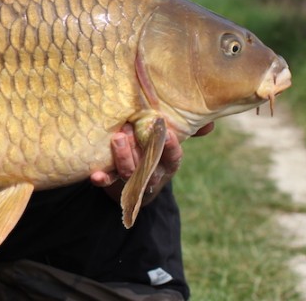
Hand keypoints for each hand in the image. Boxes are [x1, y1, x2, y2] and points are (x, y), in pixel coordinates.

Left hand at [89, 121, 214, 199]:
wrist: (136, 178)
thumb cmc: (155, 148)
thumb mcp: (170, 138)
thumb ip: (188, 129)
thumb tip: (210, 123)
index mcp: (168, 160)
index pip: (173, 155)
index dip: (170, 146)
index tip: (166, 131)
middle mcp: (153, 171)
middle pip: (149, 164)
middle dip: (140, 150)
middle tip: (129, 130)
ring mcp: (134, 178)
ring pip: (130, 172)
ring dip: (123, 158)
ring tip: (117, 139)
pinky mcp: (115, 181)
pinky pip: (109, 181)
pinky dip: (102, 179)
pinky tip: (95, 175)